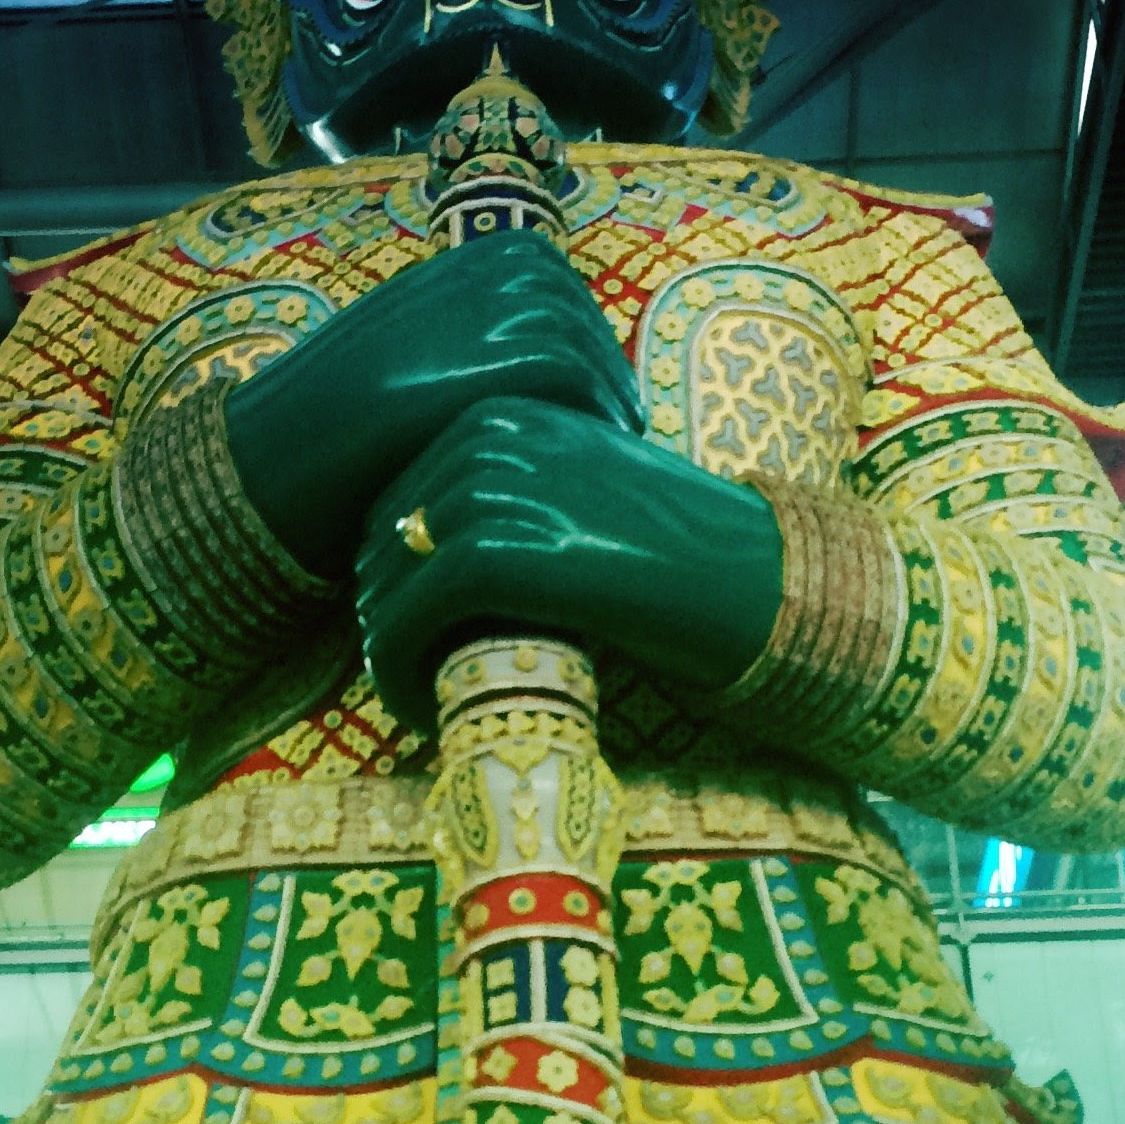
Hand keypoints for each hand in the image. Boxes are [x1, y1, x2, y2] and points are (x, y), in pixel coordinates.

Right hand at [222, 233, 643, 577]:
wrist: (294, 441)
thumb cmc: (339, 413)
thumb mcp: (408, 349)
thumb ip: (460, 338)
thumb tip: (522, 356)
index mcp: (464, 256)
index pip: (554, 287)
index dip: (581, 338)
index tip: (594, 386)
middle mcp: (485, 268)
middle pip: (577, 313)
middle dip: (602, 366)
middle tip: (618, 419)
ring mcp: (499, 305)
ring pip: (584, 344)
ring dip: (607, 393)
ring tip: (616, 441)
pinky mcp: (512, 353)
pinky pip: (578, 377)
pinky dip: (595, 411)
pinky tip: (595, 450)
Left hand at [354, 397, 785, 732]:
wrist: (743, 579)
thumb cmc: (668, 549)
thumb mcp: (578, 487)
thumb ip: (504, 496)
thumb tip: (415, 548)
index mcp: (502, 413)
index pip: (398, 498)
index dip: (394, 577)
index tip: (417, 633)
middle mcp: (486, 439)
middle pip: (381, 544)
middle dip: (387, 616)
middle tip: (416, 673)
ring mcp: (488, 492)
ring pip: (385, 588)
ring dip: (390, 655)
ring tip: (424, 697)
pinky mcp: (492, 556)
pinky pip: (406, 624)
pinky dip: (401, 675)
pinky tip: (426, 710)